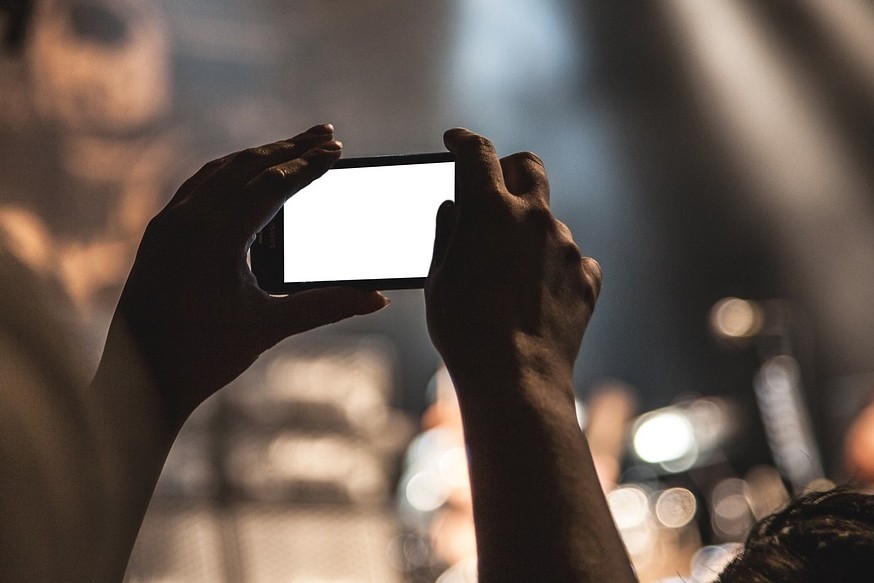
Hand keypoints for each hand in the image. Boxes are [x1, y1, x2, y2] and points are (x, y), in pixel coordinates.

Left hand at [105, 124, 387, 426]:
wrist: (139, 382)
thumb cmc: (203, 356)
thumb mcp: (270, 327)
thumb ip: (326, 306)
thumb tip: (377, 298)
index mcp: (216, 238)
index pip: (272, 185)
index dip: (309, 165)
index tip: (337, 150)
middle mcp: (187, 220)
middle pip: (246, 166)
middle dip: (289, 147)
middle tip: (325, 133)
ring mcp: (167, 224)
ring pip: (218, 171)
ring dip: (258, 155)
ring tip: (292, 147)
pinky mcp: (157, 234)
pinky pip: (197, 186)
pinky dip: (228, 172)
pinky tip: (243, 175)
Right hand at [425, 129, 601, 389]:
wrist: (516, 379)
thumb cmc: (464, 330)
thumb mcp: (438, 277)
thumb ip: (448, 232)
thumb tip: (455, 209)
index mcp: (489, 209)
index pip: (477, 152)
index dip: (463, 141)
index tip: (455, 142)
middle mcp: (534, 217)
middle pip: (528, 166)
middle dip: (509, 168)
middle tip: (493, 189)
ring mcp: (566, 246)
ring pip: (548, 220)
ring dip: (529, 231)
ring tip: (508, 273)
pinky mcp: (587, 277)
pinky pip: (571, 259)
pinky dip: (554, 267)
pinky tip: (536, 294)